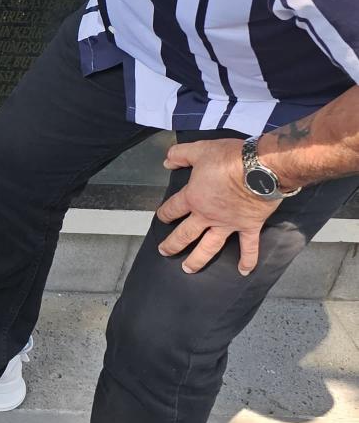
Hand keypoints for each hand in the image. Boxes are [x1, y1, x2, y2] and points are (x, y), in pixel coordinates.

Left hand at [156, 138, 277, 275]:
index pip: (173, 208)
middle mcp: (208, 216)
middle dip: (173, 244)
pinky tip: (243, 272)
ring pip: (209, 247)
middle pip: (185, 234)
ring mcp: (228, 224)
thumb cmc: (229, 158)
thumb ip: (180, 154)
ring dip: (198, 260)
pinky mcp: (249, 227)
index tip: (161, 218)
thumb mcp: (199, 150)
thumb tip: (167, 161)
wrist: (260, 168)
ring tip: (188, 269)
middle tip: (164, 252)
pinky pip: (248, 247)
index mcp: (194, 198)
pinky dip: (247, 260)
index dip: (165, 213)